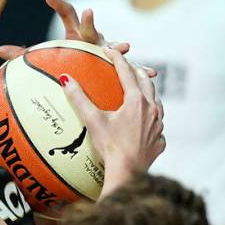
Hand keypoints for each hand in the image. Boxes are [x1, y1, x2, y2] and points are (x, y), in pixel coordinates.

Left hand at [0, 0, 142, 62]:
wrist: (90, 71)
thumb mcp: (43, 58)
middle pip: (90, 27)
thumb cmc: (66, 62)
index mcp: (74, 33)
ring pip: (113, 46)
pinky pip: (129, 68)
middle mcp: (93, 38)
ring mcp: (107, 51)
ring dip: (117, 45)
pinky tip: (149, 72)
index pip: (66, 13)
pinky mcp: (118, 66)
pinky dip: (139, 69)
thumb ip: (22, 54)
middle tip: (88, 13)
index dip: (58, 3)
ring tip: (123, 46)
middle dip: (90, 21)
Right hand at [60, 47, 164, 194]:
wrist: (127, 173)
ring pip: (157, 101)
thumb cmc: (110, 147)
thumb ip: (79, 98)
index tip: (110, 51)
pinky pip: (158, 124)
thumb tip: (65, 80)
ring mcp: (158, 126)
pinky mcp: (159, 141)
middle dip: (136, 71)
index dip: (118, 59)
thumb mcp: (93, 120)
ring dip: (147, 93)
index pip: (127, 72)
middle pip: (146, 82)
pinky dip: (151, 118)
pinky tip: (145, 123)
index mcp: (136, 101)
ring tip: (139, 91)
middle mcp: (152, 110)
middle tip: (126, 67)